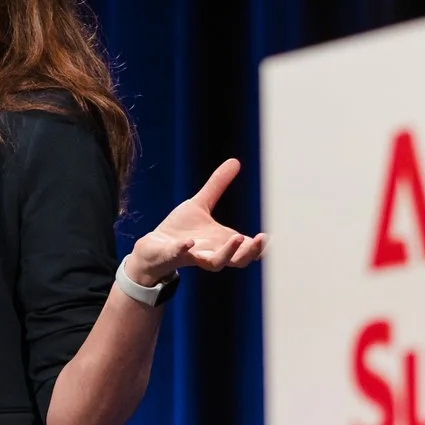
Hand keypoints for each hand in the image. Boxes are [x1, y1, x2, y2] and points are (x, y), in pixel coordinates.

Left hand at [124, 158, 266, 287]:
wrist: (153, 248)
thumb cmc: (180, 229)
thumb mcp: (200, 204)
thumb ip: (217, 185)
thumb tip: (235, 162)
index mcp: (221, 242)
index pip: (247, 249)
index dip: (260, 246)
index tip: (271, 236)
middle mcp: (211, 252)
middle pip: (238, 260)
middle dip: (250, 251)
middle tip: (261, 240)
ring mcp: (193, 256)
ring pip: (215, 263)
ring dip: (227, 253)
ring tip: (238, 237)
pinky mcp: (172, 255)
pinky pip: (179, 255)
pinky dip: (184, 250)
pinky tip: (189, 242)